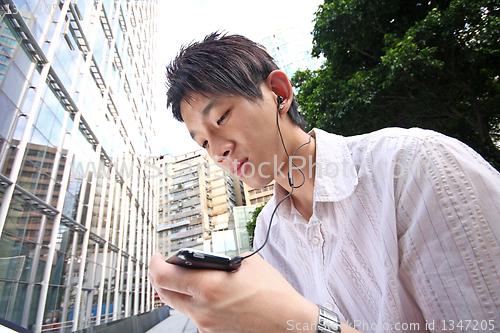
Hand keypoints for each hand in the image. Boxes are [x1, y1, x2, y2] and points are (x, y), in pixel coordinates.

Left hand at [148, 252, 318, 331]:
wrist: (288, 323)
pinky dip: (197, 305)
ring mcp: (206, 325)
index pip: (163, 276)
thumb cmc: (273, 293)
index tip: (157, 257)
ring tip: (189, 280)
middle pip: (164, 294)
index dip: (155, 264)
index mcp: (208, 286)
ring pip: (179, 306)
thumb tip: (207, 260)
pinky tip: (210, 298)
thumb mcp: (247, 263)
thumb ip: (221, 260)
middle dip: (160, 278)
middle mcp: (202, 309)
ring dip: (179, 292)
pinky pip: (196, 317)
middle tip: (165, 267)